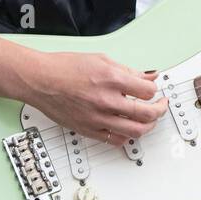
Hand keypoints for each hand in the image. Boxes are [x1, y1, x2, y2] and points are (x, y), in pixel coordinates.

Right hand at [21, 51, 168, 145]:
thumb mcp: (101, 59)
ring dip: (147, 126)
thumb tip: (148, 76)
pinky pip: (115, 140)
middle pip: (147, 113)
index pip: (148, 91)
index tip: (152, 89)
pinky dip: (126, 136)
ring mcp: (98, 118)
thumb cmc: (64, 68)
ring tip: (147, 119)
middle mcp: (107, 100)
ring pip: (135, 131)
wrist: (40, 80)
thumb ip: (128, 71)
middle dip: (160, 109)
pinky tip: (127, 128)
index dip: (154, 89)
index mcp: (112, 79)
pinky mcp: (88, 130)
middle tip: (160, 106)